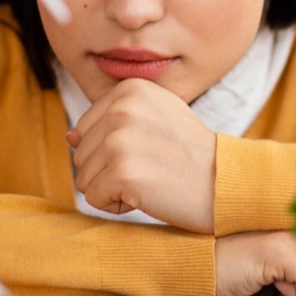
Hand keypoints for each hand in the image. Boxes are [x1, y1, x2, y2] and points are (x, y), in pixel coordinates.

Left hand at [68, 78, 216, 232]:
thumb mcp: (158, 116)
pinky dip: (117, 206)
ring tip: (151, 180)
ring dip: (113, 189)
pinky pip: (93, 199)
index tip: (150, 151)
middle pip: (81, 154)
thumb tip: (70, 136)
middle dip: (110, 171)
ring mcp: (120, 140)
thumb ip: (114, 118)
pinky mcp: (121, 172)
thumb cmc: (191, 155)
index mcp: (130, 90)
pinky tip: (148, 195)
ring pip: (84, 178)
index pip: (85, 130)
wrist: (226, 182)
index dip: (112, 150)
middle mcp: (122, 108)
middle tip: (152, 169)